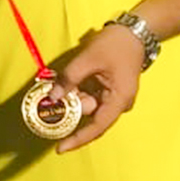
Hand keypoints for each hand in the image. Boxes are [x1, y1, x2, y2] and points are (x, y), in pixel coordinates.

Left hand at [47, 23, 145, 151]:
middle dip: (68, 110)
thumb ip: (70, 78)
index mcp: (118, 101)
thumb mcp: (88, 59)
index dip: (77, 139)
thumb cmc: (115, 45)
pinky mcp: (106, 89)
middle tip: (46, 103)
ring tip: (52, 88)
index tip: (59, 148)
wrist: (133, 32)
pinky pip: (88, 95)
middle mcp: (117, 104)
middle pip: (88, 114)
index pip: (96, 127)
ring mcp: (112, 97)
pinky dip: (75, 91)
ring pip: (86, 104)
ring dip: (70, 98)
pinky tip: (62, 84)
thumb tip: (52, 98)